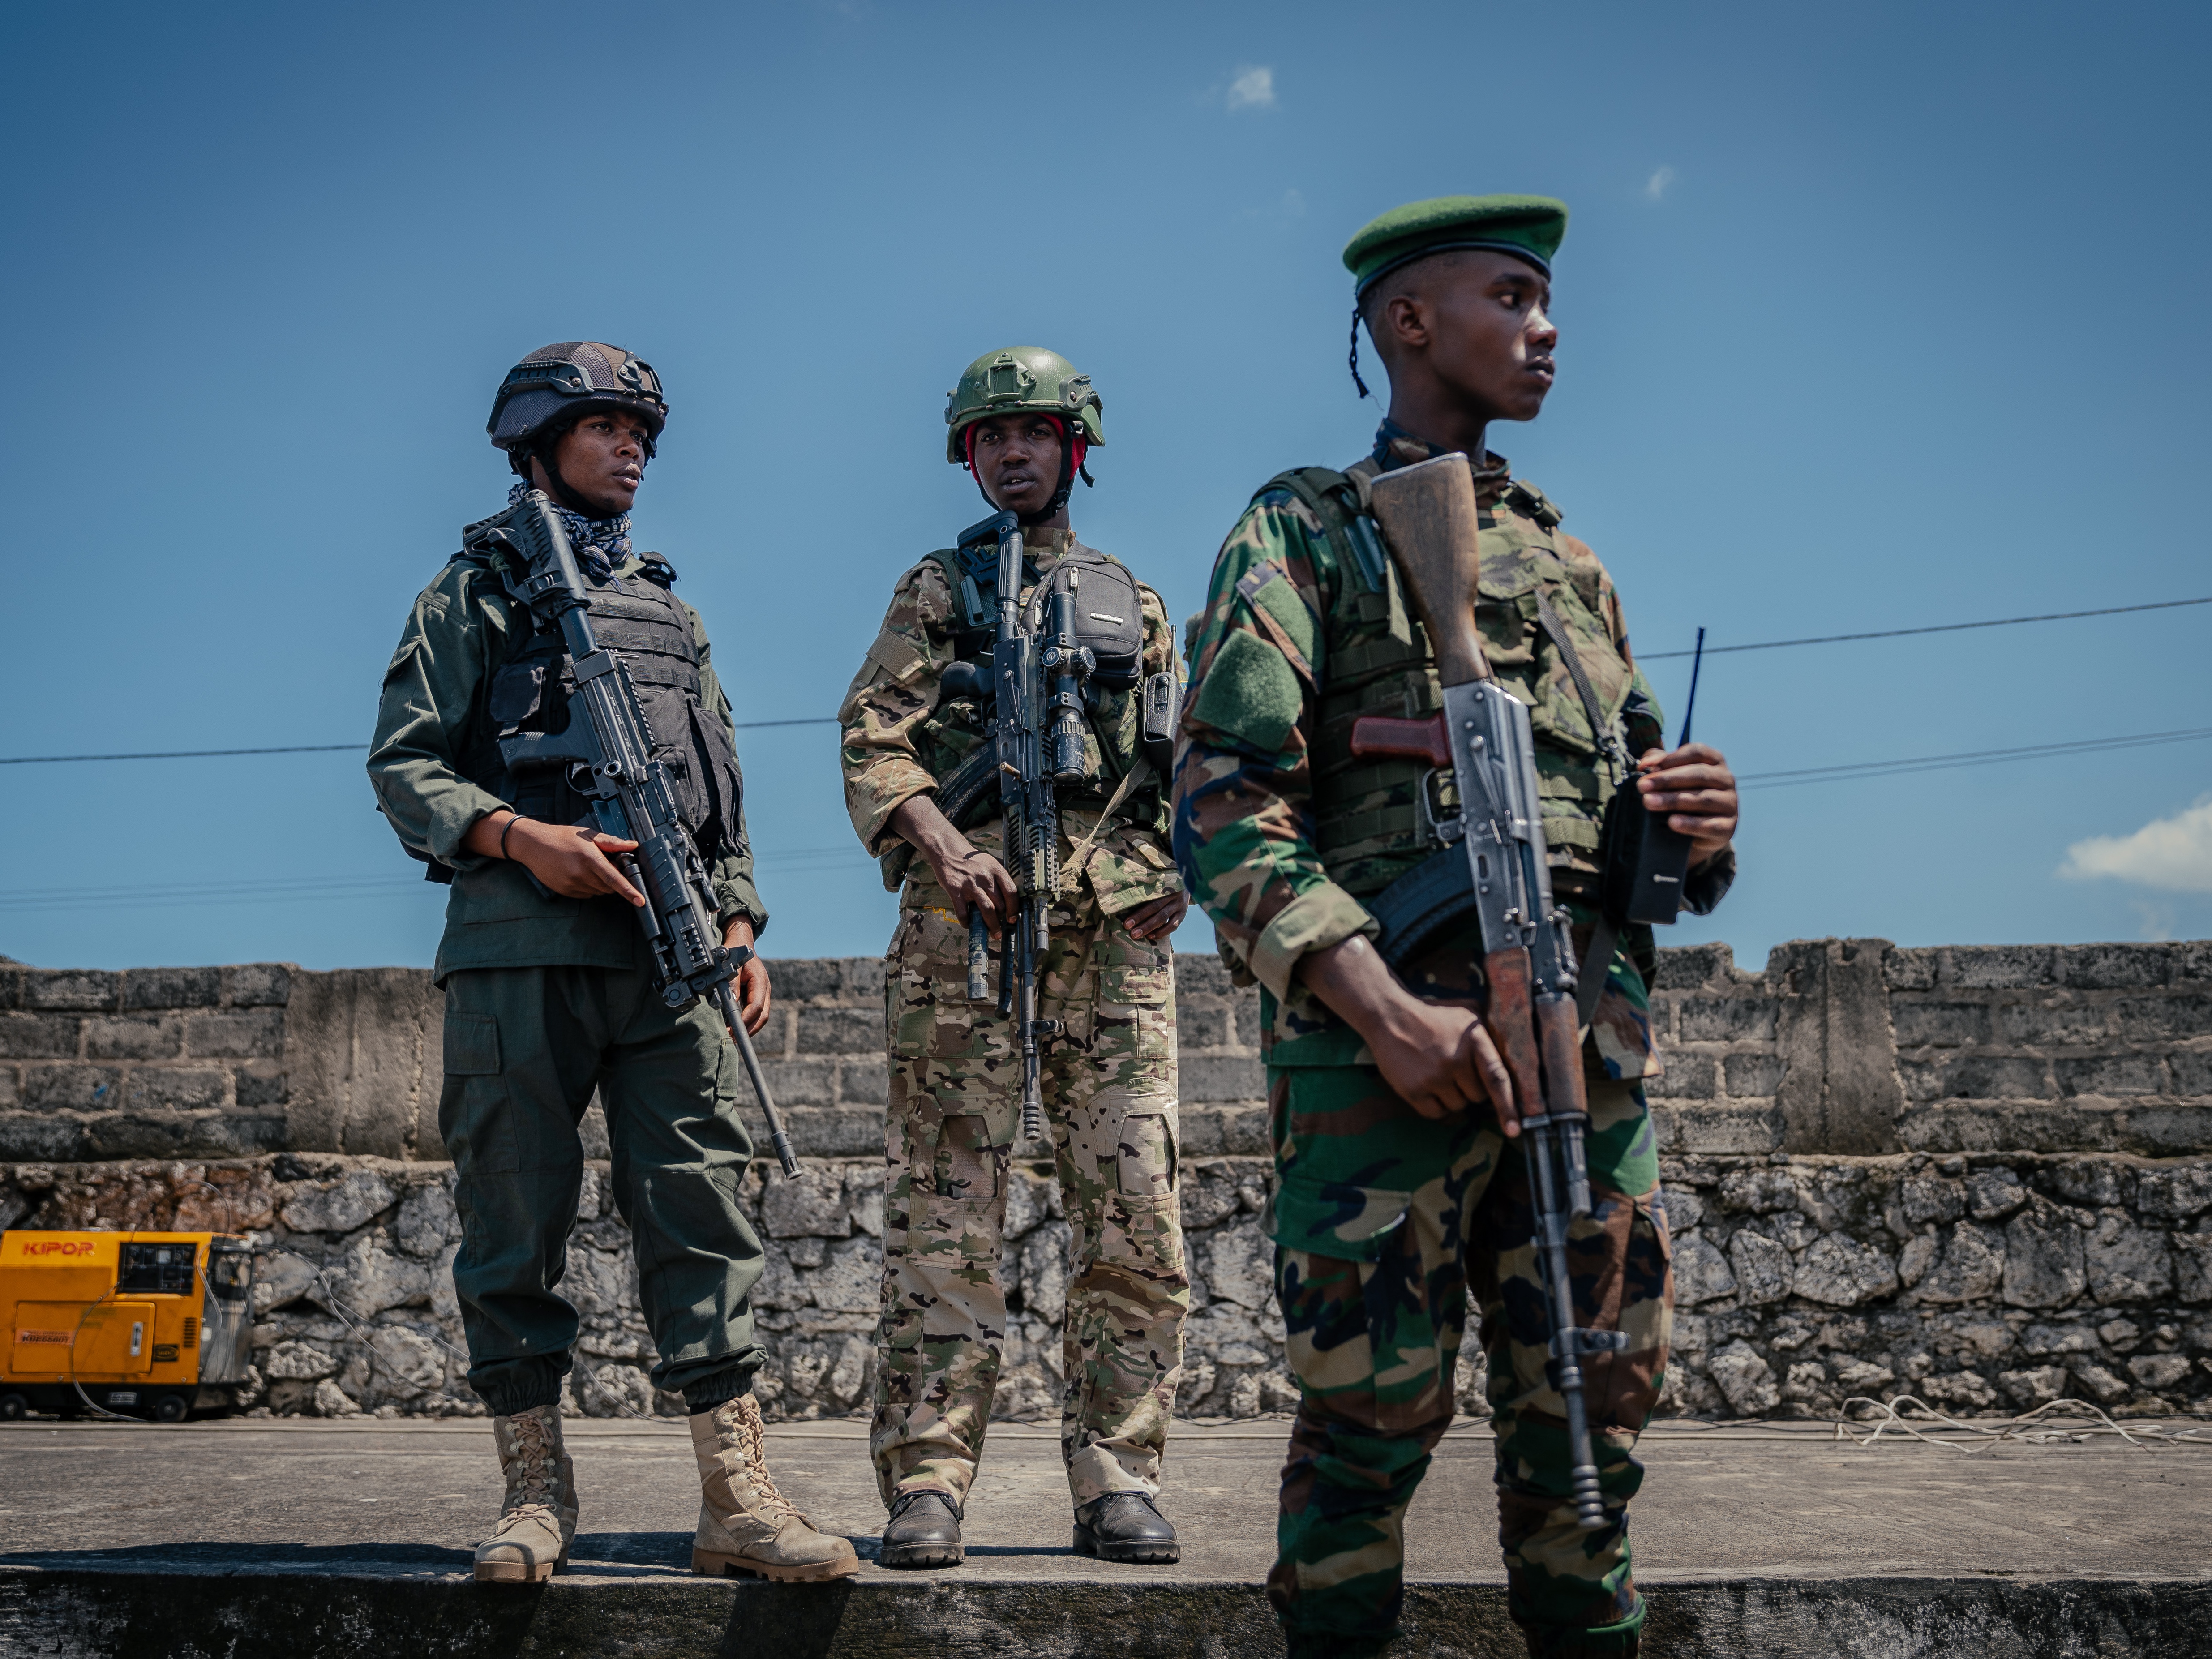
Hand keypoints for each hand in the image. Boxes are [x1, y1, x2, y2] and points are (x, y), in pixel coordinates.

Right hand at [466, 812, 645, 903]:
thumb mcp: (588, 835)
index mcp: (589, 858)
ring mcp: (572, 885)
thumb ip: (612, 843)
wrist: (533, 844)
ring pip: (598, 892)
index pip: (614, 879)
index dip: (629, 891)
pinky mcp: (565, 892)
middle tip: (603, 863)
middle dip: (612, 878)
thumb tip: (632, 845)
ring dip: (601, 883)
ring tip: (587, 866)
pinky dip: (589, 886)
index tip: (640, 901)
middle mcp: (581, 874)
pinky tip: (579, 872)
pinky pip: (586, 894)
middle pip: (609, 887)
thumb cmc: (562, 837)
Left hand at [722, 917, 771, 1035]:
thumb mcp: (732, 967)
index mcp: (761, 981)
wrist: (741, 944)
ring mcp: (762, 993)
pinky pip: (755, 1012)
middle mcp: (765, 989)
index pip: (757, 1006)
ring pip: (760, 1016)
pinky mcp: (757, 996)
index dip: (745, 1020)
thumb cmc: (734, 954)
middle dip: (749, 1029)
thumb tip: (730, 1003)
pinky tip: (736, 1027)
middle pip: (762, 1015)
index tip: (733, 1030)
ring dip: (749, 1028)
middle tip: (733, 1039)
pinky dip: (747, 1021)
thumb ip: (732, 985)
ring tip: (733, 1037)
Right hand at [887, 794, 1018, 935]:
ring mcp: (970, 884)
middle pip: (1000, 904)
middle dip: (1002, 920)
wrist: (948, 850)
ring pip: (986, 910)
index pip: (1011, 892)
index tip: (1013, 918)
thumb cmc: (971, 860)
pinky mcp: (955, 890)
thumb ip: (998, 879)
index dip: (1014, 908)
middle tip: (1002, 929)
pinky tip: (968, 924)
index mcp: (996, 870)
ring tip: (993, 933)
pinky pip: (963, 912)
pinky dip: (967, 922)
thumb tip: (1007, 901)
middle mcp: (985, 877)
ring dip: (991, 925)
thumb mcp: (989, 863)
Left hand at [1121, 890, 1187, 941]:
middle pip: (1154, 907)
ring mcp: (1178, 905)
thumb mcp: (1156, 884)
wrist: (1186, 883)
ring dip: (1149, 927)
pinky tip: (1151, 936)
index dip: (1137, 911)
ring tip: (1137, 935)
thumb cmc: (1163, 886)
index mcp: (1163, 885)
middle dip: (1140, 919)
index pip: (1148, 898)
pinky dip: (1161, 932)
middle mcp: (1171, 894)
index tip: (1126, 922)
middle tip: (1128, 929)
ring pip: (1163, 917)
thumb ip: (1145, 892)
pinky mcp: (1182, 914)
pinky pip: (1172, 925)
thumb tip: (1125, 904)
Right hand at [1298, 935, 1518, 1130]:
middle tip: (1455, 1070)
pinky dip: (1436, 1105)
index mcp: (1474, 1040)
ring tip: (1438, 1073)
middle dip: (1471, 1088)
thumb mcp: (1467, 1012)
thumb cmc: (1432, 1015)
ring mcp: (1433, 1077)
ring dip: (1452, 1096)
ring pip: (1458, 1106)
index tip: (1514, 1130)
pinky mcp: (1414, 1090)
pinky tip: (1428, 1085)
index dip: (1507, 1107)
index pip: (1497, 1079)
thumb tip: (1514, 1051)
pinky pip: (1436, 1113)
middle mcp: (1455, 1060)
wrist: (1390, 1015)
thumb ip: (1489, 1031)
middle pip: (1477, 1096)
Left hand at [1635, 742, 1737, 864]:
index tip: (1646, 767)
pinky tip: (1672, 822)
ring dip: (1673, 800)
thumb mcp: (1674, 777)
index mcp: (1715, 761)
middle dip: (1667, 780)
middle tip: (1642, 786)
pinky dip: (1690, 824)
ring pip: (1704, 799)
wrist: (1699, 831)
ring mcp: (1730, 803)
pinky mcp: (1728, 827)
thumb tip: (1645, 763)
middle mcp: (1727, 779)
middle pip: (1699, 775)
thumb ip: (1660, 764)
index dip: (1671, 758)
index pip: (1697, 752)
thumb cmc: (1685, 795)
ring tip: (1649, 802)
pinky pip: (1710, 825)